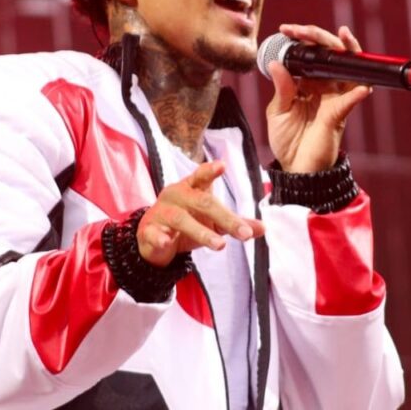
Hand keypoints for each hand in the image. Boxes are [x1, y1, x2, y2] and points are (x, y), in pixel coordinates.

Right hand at [137, 161, 264, 266]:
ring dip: (201, 232)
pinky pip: (154, 234)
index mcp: (191, 189)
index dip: (210, 171)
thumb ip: (234, 223)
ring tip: (220, 245)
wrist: (152, 238)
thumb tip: (262, 228)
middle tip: (243, 233)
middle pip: (201, 202)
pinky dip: (160, 238)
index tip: (222, 165)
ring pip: (181, 220)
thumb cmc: (186, 221)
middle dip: (224, 217)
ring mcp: (162, 213)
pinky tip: (166, 242)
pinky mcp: (148, 231)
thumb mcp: (211, 221)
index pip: (201, 177)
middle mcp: (176, 196)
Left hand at [266, 24, 372, 172]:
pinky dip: (357, 91)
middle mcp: (324, 87)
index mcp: (307, 83)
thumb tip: (277, 64)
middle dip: (319, 37)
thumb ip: (281, 88)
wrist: (296, 169)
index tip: (287, 29)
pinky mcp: (339, 114)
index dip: (302, 38)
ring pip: (348, 68)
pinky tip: (359, 86)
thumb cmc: (288, 141)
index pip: (310, 54)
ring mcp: (335, 98)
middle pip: (330, 54)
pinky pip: (352, 99)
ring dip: (348, 51)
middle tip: (301, 29)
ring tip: (342, 36)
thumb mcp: (278, 112)